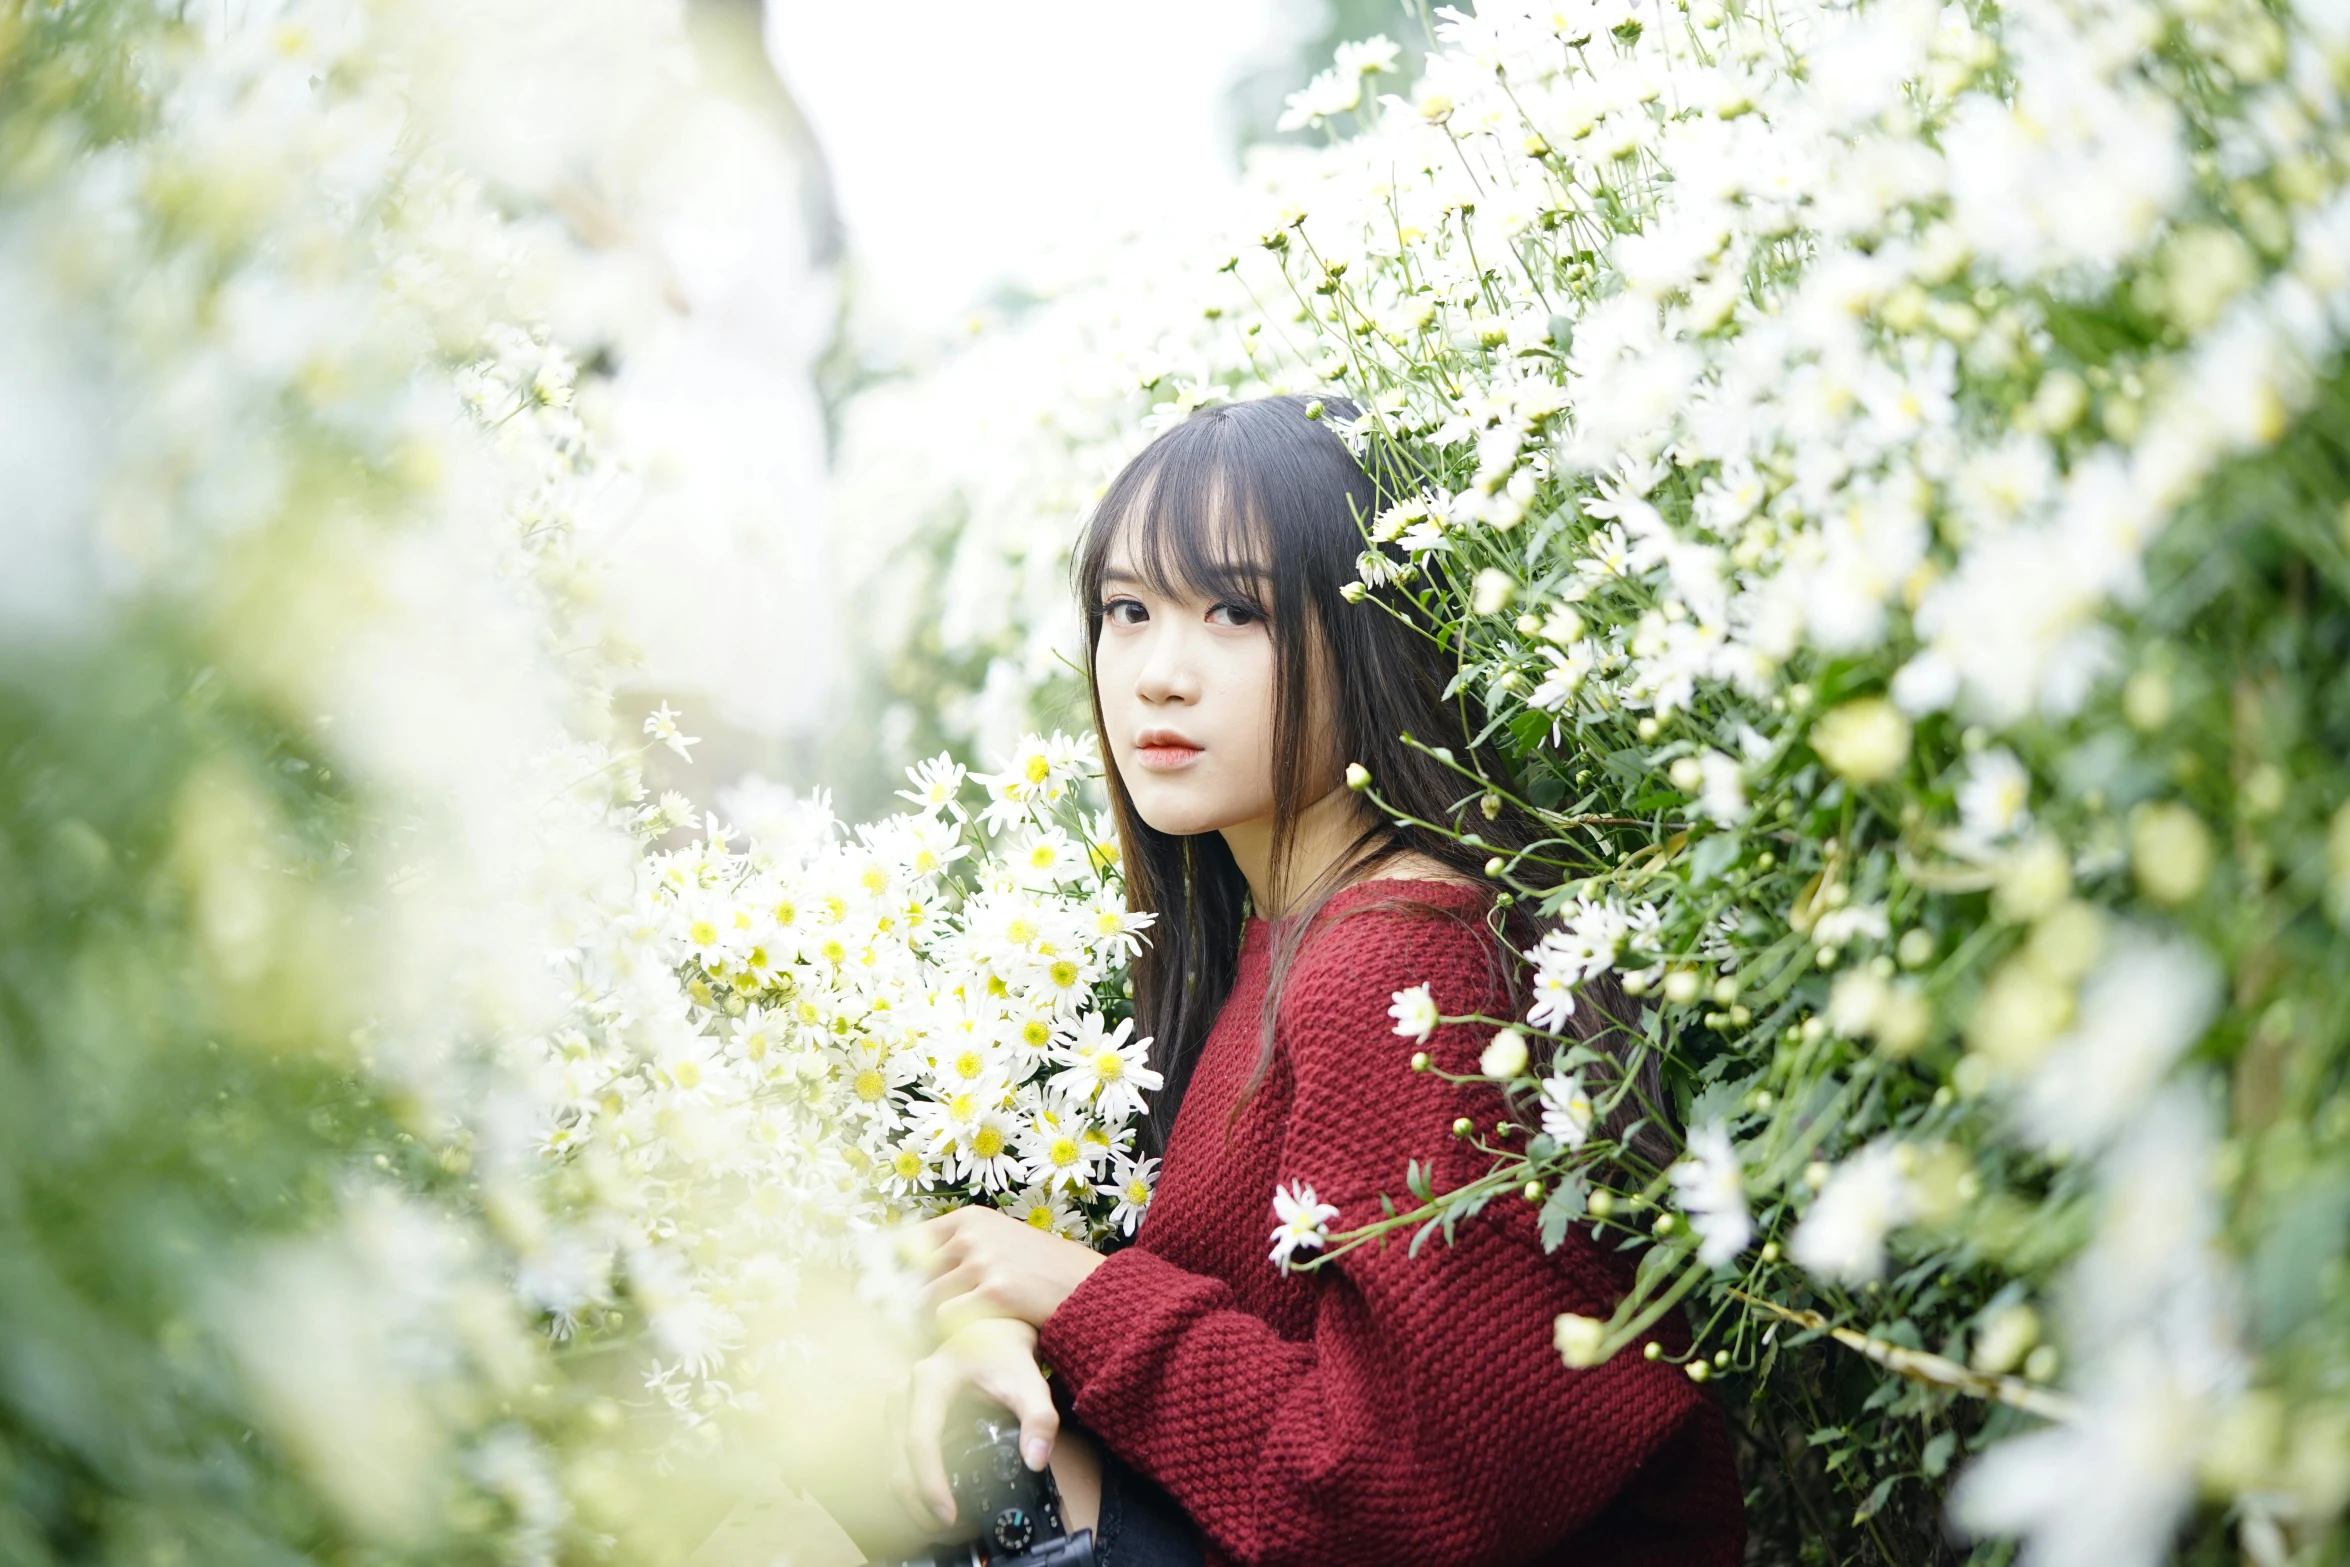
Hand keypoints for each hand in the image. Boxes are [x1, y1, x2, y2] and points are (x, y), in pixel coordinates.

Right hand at [899, 1318, 1058, 1529]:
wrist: (991, 1329)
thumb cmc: (1005, 1353)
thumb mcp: (1028, 1382)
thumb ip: (1039, 1419)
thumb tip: (1037, 1459)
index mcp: (931, 1381)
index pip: (920, 1441)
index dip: (929, 1483)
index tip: (947, 1513)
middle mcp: (904, 1392)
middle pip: (898, 1461)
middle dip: (917, 1504)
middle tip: (946, 1530)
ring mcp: (897, 1404)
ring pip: (890, 1465)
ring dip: (910, 1500)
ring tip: (942, 1524)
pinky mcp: (898, 1417)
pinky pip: (894, 1460)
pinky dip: (910, 1486)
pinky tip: (931, 1503)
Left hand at [917, 1204, 1107, 1332]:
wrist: (1087, 1287)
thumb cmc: (1042, 1270)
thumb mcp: (1001, 1242)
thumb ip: (962, 1250)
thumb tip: (912, 1272)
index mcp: (970, 1219)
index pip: (912, 1242)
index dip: (903, 1271)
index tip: (899, 1292)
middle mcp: (972, 1235)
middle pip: (918, 1275)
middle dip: (919, 1301)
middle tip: (926, 1324)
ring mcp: (982, 1262)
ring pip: (928, 1299)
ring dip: (932, 1320)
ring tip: (948, 1332)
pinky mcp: (993, 1293)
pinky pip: (948, 1317)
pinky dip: (951, 1331)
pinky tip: (965, 1336)